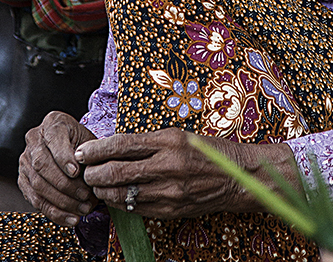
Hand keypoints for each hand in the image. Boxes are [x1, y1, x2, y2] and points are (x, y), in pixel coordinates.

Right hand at [18, 111, 98, 226]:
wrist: (71, 146)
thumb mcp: (89, 139)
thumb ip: (90, 152)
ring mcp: (25, 161)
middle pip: (42, 165)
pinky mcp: (23, 180)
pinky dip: (55, 213)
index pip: (53, 140)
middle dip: (65, 185)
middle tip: (86, 195)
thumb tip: (92, 172)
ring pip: (38, 185)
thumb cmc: (82, 142)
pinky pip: (36, 200)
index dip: (64, 158)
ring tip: (83, 208)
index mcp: (52, 123)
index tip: (77, 172)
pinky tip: (72, 218)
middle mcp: (34, 140)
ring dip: (62, 202)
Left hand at [75, 127, 299, 218]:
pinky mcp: (170, 210)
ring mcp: (168, 191)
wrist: (236, 176)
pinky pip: (136, 208)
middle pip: (116, 171)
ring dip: (103, 190)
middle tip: (84, 171)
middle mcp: (167, 165)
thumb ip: (149, 142)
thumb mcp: (179, 135)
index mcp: (169, 140)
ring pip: (122, 193)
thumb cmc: (206, 151)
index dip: (97, 149)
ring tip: (97, 185)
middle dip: (93, 173)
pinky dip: (121, 202)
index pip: (123, 144)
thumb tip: (116, 147)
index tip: (82, 151)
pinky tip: (116, 196)